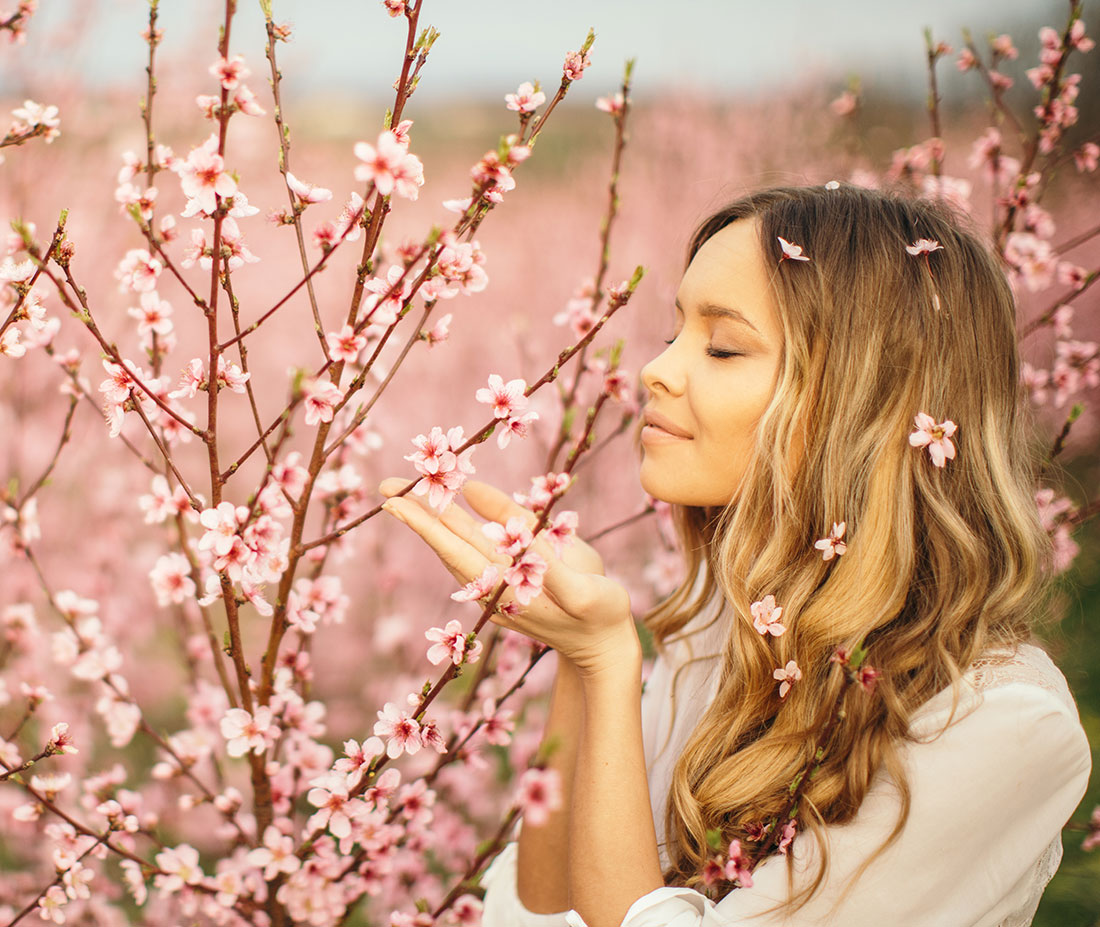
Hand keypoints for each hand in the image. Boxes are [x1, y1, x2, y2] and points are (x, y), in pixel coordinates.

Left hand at [378, 478, 638, 675]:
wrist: (603, 649)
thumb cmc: (599, 612)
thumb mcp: (578, 582)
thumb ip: (535, 544)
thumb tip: (490, 503)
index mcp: (506, 586)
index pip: (456, 546)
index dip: (427, 520)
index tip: (396, 500)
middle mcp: (491, 588)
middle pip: (447, 544)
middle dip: (417, 515)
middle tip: (386, 486)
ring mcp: (495, 590)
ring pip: (457, 549)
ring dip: (432, 522)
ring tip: (405, 497)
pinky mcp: (503, 588)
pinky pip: (472, 554)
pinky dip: (455, 532)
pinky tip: (445, 518)